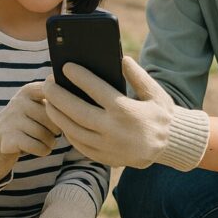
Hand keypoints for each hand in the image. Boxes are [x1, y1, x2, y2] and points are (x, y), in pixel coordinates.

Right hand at [0, 81, 60, 180]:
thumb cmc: (28, 120)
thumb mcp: (36, 103)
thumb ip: (55, 98)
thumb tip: (77, 102)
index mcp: (28, 90)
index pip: (53, 92)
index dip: (64, 105)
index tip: (67, 110)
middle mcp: (18, 102)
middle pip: (52, 118)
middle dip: (58, 129)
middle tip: (55, 133)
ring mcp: (12, 120)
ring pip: (46, 134)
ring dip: (52, 142)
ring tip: (49, 142)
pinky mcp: (9, 139)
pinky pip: (38, 147)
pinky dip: (44, 151)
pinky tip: (42, 149)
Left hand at [42, 56, 209, 170]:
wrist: (170, 146)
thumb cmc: (160, 114)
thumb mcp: (156, 93)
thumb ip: (139, 76)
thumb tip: (123, 59)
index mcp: (126, 110)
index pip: (96, 89)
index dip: (79, 76)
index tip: (65, 66)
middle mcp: (113, 129)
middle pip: (76, 110)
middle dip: (58, 95)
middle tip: (47, 83)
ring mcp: (107, 146)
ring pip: (73, 129)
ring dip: (57, 114)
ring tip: (48, 101)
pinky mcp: (104, 157)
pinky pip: (79, 144)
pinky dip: (67, 131)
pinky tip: (61, 119)